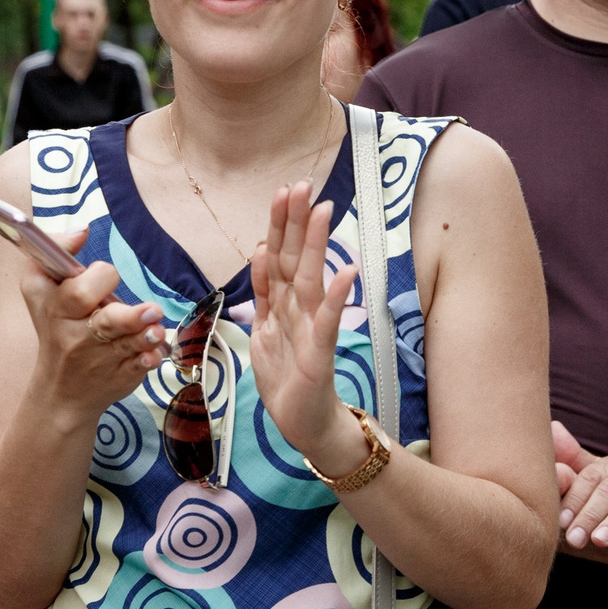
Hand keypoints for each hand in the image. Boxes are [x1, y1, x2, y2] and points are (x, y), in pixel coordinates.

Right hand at [23, 229, 164, 419]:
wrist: (59, 390)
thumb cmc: (54, 327)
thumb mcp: (38, 287)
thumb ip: (55, 251)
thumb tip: (82, 230)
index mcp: (58, 310)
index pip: (80, 292)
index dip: (99, 281)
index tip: (108, 276)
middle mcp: (77, 337)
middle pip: (106, 322)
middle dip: (129, 316)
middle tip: (151, 310)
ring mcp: (100, 360)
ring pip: (126, 346)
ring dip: (145, 337)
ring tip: (156, 330)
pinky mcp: (119, 377)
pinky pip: (137, 369)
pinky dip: (147, 361)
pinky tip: (153, 354)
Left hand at [248, 182, 363, 465]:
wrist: (305, 424)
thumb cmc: (288, 378)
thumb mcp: (265, 331)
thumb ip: (264, 293)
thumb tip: (260, 250)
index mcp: (282, 305)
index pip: (278, 256)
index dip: (280, 225)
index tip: (283, 191)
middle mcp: (299, 311)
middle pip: (296, 259)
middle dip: (297, 223)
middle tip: (303, 185)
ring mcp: (311, 330)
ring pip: (311, 281)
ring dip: (316, 246)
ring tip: (323, 212)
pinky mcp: (320, 355)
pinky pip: (327, 322)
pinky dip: (336, 298)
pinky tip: (347, 273)